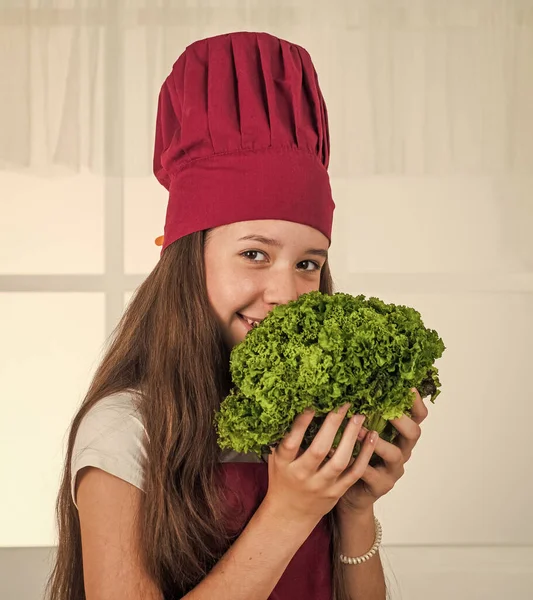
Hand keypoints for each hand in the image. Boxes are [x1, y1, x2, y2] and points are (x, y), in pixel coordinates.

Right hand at [263, 402, 377, 526]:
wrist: (290, 514)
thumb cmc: (283, 478)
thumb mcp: (276, 458)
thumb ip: (282, 437)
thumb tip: (293, 406)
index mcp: (284, 464)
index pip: (292, 441)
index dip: (302, 422)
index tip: (314, 403)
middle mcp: (302, 475)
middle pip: (319, 450)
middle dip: (332, 425)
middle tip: (344, 403)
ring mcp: (321, 485)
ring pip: (340, 461)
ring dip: (351, 437)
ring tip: (359, 417)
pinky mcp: (337, 492)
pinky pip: (354, 473)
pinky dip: (365, 454)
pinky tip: (372, 437)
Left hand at [334, 388, 428, 516]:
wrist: (351, 493)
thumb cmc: (357, 454)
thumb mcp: (365, 432)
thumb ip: (366, 413)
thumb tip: (354, 383)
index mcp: (401, 434)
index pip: (418, 417)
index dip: (416, 402)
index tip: (409, 387)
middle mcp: (402, 451)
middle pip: (414, 433)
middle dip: (400, 419)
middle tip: (385, 409)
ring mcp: (393, 470)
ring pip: (394, 454)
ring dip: (377, 442)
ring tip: (358, 431)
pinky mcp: (380, 485)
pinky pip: (371, 474)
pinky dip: (356, 462)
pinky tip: (339, 452)